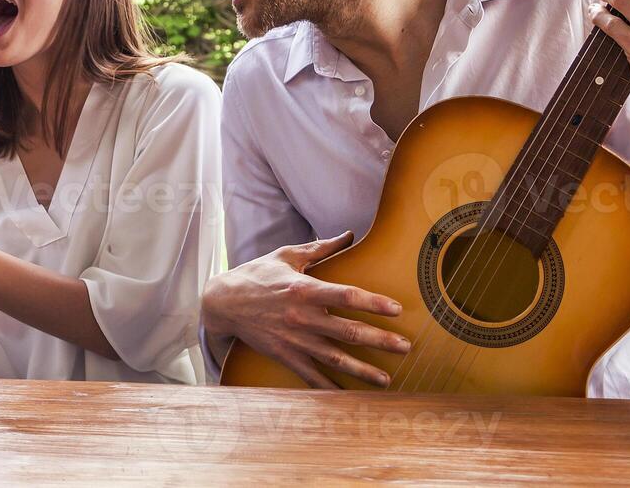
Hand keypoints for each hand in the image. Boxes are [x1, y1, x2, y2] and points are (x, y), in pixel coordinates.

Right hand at [201, 232, 408, 388]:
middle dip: (379, 340)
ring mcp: (294, 339)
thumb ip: (321, 248)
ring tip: (387, 379)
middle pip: (347, 331)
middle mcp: (302, 317)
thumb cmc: (257, 275)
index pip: (345, 296)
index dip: (372, 302)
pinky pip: (311, 375)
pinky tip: (350, 394)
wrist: (223, 302)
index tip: (396, 309)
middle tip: (406, 347)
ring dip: (363, 370)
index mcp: (304, 289)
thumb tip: (350, 234)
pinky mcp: (285, 355)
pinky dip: (330, 386)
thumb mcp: (287, 256)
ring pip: (335, 358)